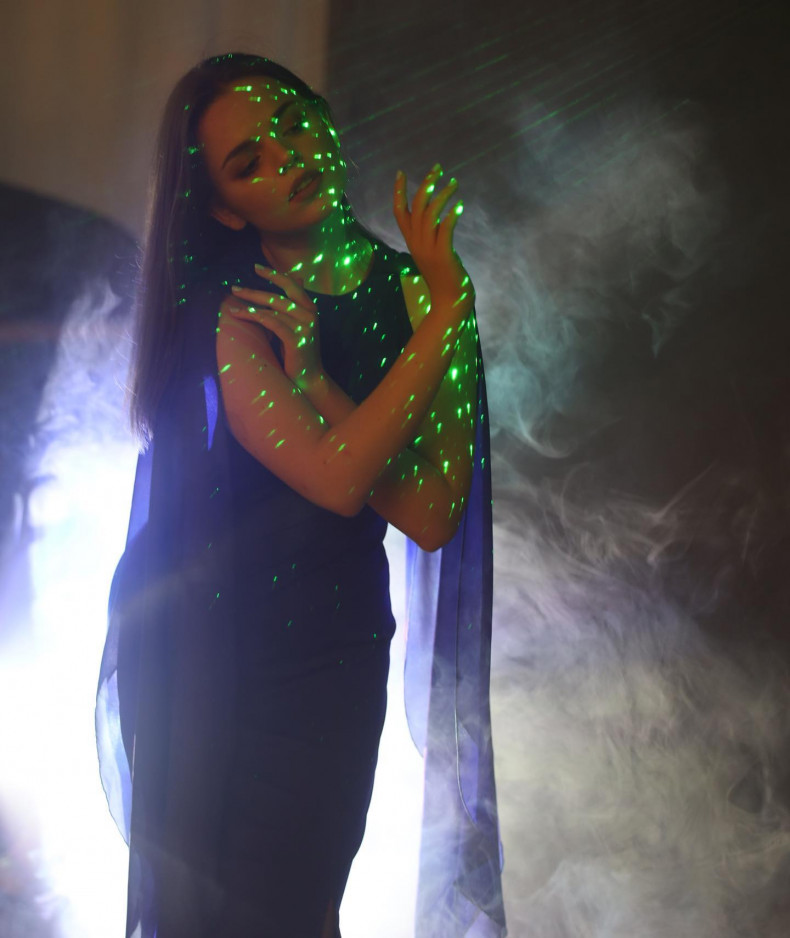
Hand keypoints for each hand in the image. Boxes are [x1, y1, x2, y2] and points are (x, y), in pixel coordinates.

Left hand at [228, 265, 323, 392]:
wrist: (309, 379)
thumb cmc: (298, 353)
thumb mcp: (296, 325)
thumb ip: (292, 306)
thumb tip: (294, 280)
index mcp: (311, 309)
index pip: (291, 285)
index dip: (273, 274)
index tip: (255, 267)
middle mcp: (310, 315)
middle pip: (277, 296)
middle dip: (253, 291)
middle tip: (234, 288)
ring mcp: (304, 327)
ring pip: (271, 308)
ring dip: (248, 305)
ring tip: (231, 306)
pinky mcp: (296, 339)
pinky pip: (270, 321)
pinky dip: (254, 316)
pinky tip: (241, 314)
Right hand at [392, 164, 474, 314]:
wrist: (449, 302)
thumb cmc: (444, 278)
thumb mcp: (433, 253)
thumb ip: (432, 236)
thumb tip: (438, 218)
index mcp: (411, 242)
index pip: (399, 212)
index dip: (398, 191)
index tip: (401, 172)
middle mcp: (417, 244)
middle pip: (416, 207)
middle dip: (426, 184)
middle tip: (437, 168)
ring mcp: (428, 250)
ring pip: (430, 215)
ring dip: (442, 195)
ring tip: (454, 183)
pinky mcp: (443, 255)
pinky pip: (445, 230)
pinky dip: (451, 215)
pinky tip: (460, 205)